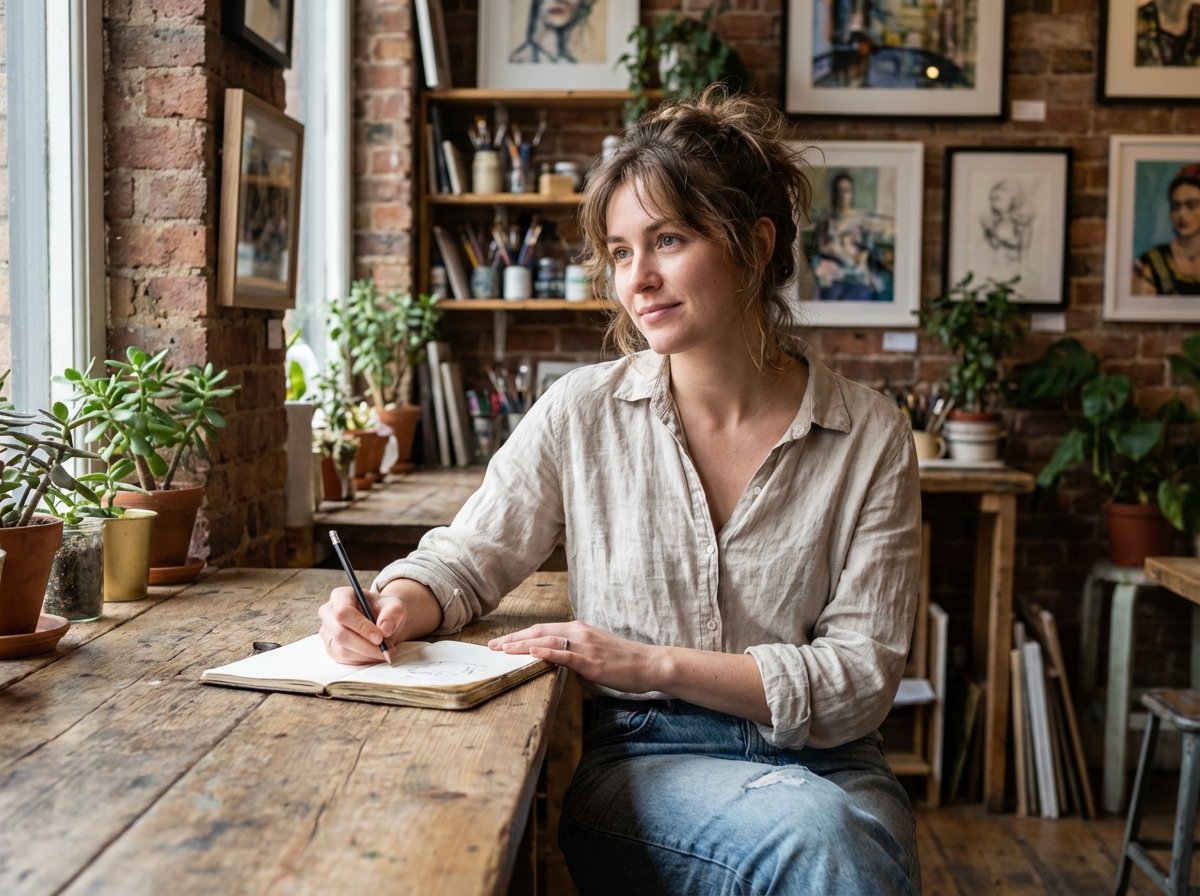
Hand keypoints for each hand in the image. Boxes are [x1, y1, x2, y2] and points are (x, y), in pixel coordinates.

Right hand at [317, 587, 404, 663]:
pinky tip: (374, 654)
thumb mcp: (394, 607)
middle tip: (385, 650)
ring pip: (341, 650)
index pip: (343, 613)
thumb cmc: (384, 610)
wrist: (380, 619)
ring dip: (366, 655)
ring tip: (384, 651)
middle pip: (340, 634)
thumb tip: (384, 629)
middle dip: (365, 646)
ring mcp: (327, 631)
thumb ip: (392, 614)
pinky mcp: (330, 647)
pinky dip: (361, 660)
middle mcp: (328, 613)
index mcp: (341, 596)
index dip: (361, 627)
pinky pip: (343, 659)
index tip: (379, 638)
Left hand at [488, 622, 662, 694]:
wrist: (649, 664)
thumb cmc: (623, 662)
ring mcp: (585, 646)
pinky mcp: (591, 661)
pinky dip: (546, 652)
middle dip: (513, 639)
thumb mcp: (594, 655)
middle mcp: (579, 633)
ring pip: (547, 641)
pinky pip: (565, 655)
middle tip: (492, 647)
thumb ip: (574, 658)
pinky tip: (532, 652)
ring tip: (503, 650)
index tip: (501, 642)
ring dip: (522, 645)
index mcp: (579, 630)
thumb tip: (560, 668)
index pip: (542, 630)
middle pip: (539, 632)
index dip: (520, 635)